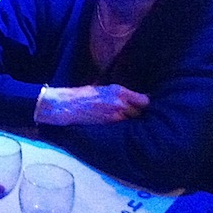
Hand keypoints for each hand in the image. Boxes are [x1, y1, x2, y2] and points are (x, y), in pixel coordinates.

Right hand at [35, 84, 149, 125]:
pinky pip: (123, 125)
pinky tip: (118, 122)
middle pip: (140, 111)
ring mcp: (115, 115)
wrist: (67, 105)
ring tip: (126, 117)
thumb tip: (130, 96)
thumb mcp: (102, 88)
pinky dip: (123, 124)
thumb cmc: (82, 94)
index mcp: (119, 91)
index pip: (144, 100)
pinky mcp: (109, 124)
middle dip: (138, 112)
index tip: (143, 104)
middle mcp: (120, 103)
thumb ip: (117, 93)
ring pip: (133, 120)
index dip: (145, 103)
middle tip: (134, 111)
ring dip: (131, 119)